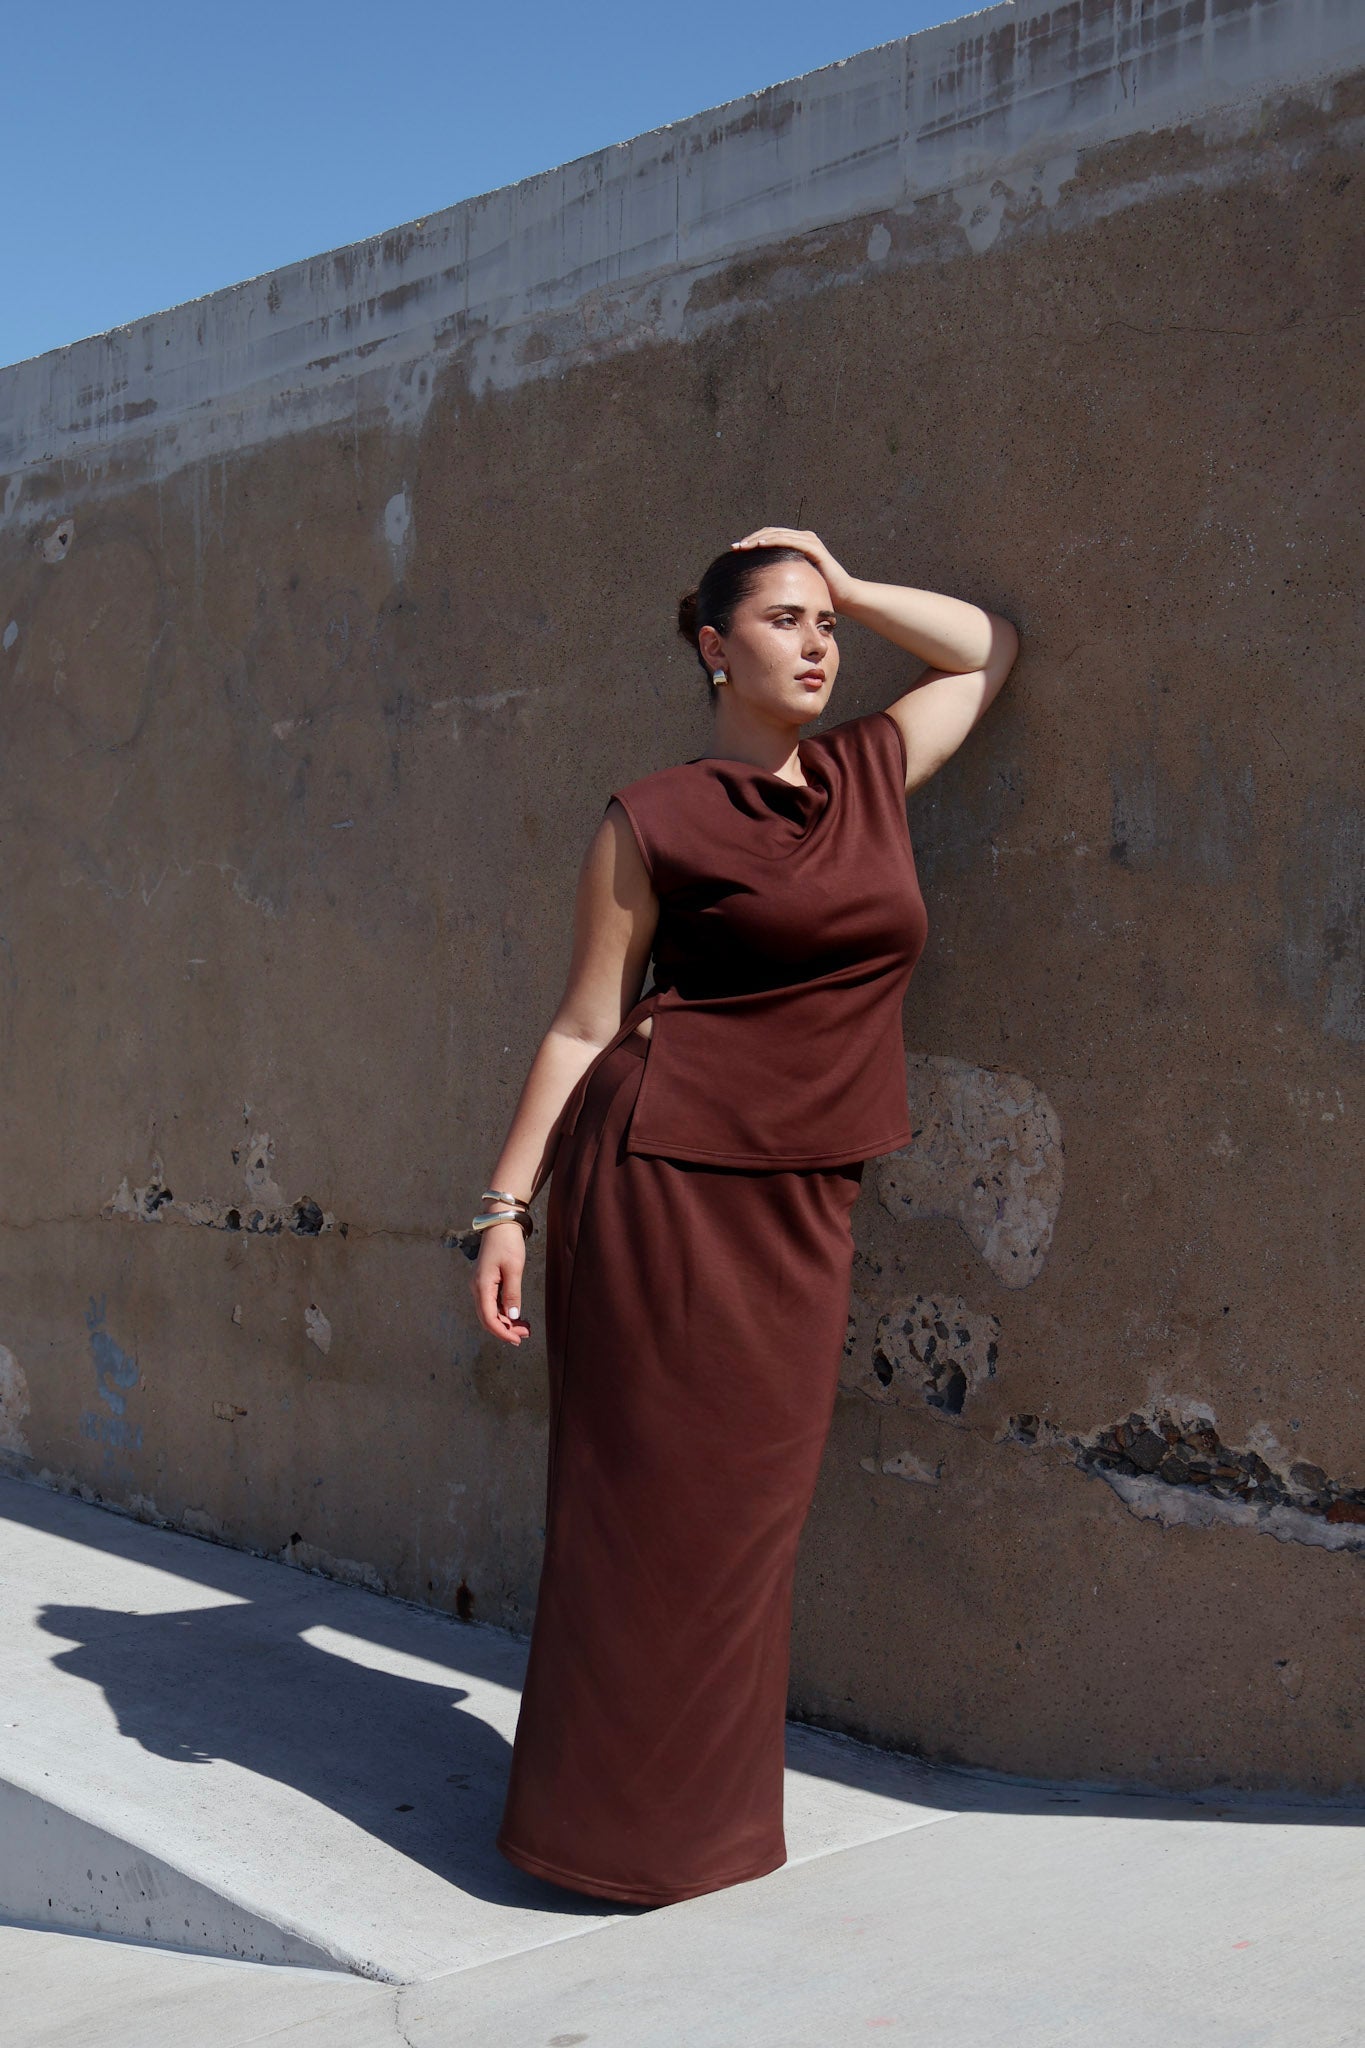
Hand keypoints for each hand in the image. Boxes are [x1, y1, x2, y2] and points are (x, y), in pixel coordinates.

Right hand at [469, 1225, 531, 1346]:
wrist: (501, 1223)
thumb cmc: (508, 1243)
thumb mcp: (514, 1268)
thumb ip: (513, 1294)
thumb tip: (513, 1316)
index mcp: (482, 1286)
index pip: (489, 1318)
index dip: (502, 1332)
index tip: (517, 1340)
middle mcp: (477, 1288)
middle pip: (487, 1318)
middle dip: (505, 1329)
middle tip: (525, 1335)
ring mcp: (480, 1285)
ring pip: (490, 1312)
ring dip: (505, 1322)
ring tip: (524, 1327)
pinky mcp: (486, 1282)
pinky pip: (492, 1303)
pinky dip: (504, 1312)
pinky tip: (516, 1315)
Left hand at [730, 527, 855, 610]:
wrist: (844, 598)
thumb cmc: (819, 593)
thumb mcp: (794, 584)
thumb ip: (780, 579)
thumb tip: (757, 586)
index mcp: (796, 544)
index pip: (769, 538)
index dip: (751, 542)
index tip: (735, 552)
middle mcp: (803, 538)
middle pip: (770, 533)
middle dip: (750, 539)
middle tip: (734, 547)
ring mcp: (809, 541)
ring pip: (777, 534)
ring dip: (757, 539)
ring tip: (742, 546)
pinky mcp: (814, 547)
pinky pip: (789, 541)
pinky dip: (773, 541)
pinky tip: (759, 546)